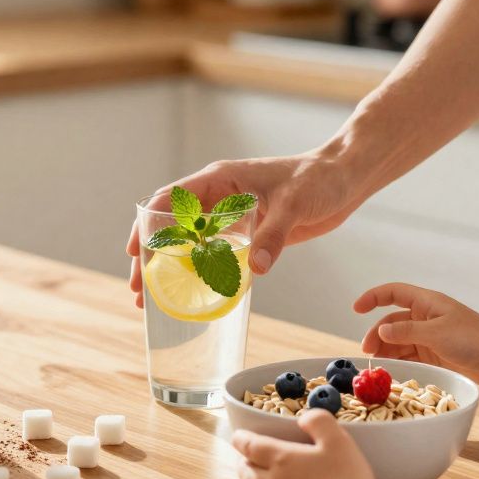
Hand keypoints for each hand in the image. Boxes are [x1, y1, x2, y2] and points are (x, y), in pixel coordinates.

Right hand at [127, 153, 359, 307]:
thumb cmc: (318, 179)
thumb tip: (254, 269)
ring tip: (155, 300)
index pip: (169, 200)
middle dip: (151, 257)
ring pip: (188, 242)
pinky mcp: (246, 231)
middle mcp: (218, 196)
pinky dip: (199, 271)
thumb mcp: (293, 205)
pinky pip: (213, 252)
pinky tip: (193, 293)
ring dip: (171, 268)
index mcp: (219, 180)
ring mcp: (230, 214)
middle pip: (170, 226)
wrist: (343, 179)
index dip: (146, 225)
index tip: (134, 253)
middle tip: (140, 290)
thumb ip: (272, 236)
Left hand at [232, 410, 384, 478]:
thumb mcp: (338, 440)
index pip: (250, 446)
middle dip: (243, 462)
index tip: (238, 436)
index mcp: (281, 459)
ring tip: (260, 478)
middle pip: (246, 471)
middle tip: (246, 458)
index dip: (241, 439)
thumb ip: (319, 422)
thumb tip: (302, 418)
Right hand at [353, 282, 478, 385]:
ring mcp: (429, 337)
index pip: (393, 292)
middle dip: (376, 335)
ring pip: (398, 341)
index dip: (373, 297)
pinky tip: (391, 371)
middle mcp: (426, 317)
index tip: (355, 309)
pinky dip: (398, 362)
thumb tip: (380, 332)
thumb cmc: (475, 339)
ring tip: (377, 366)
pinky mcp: (434, 355)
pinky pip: (409, 356)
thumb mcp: (437, 333)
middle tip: (367, 353)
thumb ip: (406, 331)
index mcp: (427, 303)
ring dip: (385, 351)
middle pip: (391, 322)